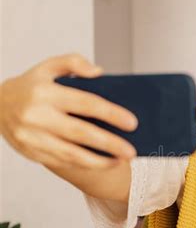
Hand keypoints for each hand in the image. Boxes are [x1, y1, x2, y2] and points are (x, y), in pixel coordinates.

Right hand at [0, 53, 137, 169]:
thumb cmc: (30, 85)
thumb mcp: (47, 66)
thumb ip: (73, 62)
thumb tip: (99, 72)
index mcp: (46, 93)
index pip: (85, 103)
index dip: (111, 114)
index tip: (132, 123)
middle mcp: (37, 116)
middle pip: (81, 133)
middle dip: (109, 143)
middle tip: (131, 151)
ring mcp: (32, 137)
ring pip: (71, 154)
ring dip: (98, 160)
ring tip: (119, 161)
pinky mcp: (31, 152)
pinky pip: (61, 161)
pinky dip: (83, 164)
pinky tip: (100, 163)